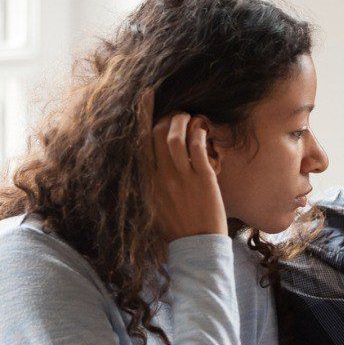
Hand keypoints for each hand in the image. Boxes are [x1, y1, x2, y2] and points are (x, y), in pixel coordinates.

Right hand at [138, 89, 226, 241]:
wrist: (195, 248)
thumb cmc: (176, 230)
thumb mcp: (153, 206)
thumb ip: (151, 184)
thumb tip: (151, 166)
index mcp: (146, 182)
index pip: (140, 141)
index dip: (143, 115)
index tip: (146, 96)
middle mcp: (159, 176)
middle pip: (156, 133)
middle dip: (167, 116)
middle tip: (178, 113)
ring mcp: (180, 177)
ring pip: (175, 136)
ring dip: (183, 120)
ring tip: (191, 117)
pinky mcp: (202, 179)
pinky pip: (197, 147)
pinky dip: (199, 132)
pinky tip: (203, 129)